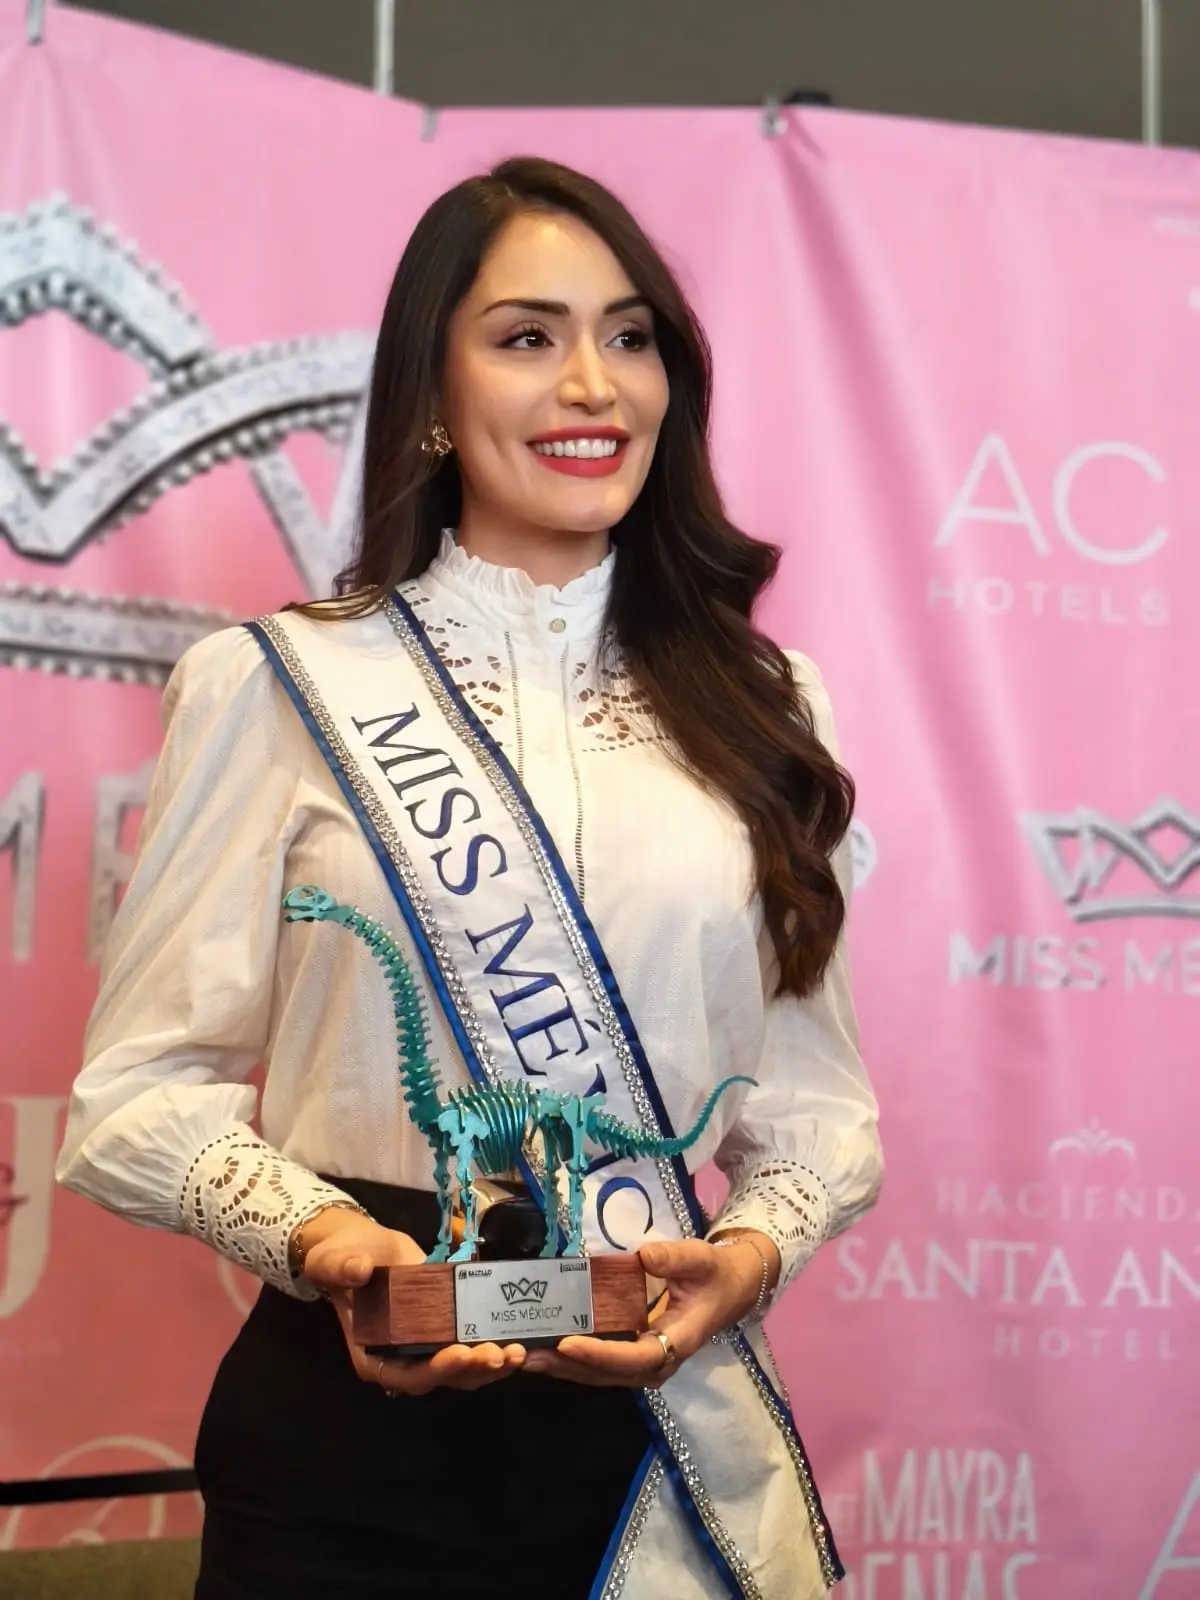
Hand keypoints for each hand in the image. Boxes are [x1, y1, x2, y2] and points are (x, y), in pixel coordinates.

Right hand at [298, 1206, 526, 1396]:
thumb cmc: (343, 1258)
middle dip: (474, 1368)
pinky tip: (518, 1336)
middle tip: (503, 1354)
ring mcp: (428, 1348)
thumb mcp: (335, 1261)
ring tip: (518, 1350)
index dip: (436, 1370)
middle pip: (444, 1377)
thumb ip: (343, 1268)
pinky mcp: (447, 1331)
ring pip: (465, 1369)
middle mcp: (405, 1361)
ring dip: (492, 1363)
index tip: (460, 1354)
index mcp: (374, 1358)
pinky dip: (495, 1344)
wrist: (363, 1247)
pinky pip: (473, 1345)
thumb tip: (358, 1269)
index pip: (408, 1375)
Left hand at [522, 1232, 779, 1388]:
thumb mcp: (701, 1259)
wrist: (728, 1290)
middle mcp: (657, 1363)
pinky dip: (570, 1361)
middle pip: (607, 1374)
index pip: (634, 1358)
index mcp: (676, 1342)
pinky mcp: (632, 1358)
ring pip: (599, 1375)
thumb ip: (675, 1257)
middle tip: (525, 1354)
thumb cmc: (713, 1274)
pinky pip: (599, 1366)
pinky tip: (542, 1350)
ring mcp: (644, 1365)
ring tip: (523, 1356)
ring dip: (562, 1368)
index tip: (567, 1343)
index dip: (600, 1354)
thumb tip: (644, 1255)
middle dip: (566, 1366)